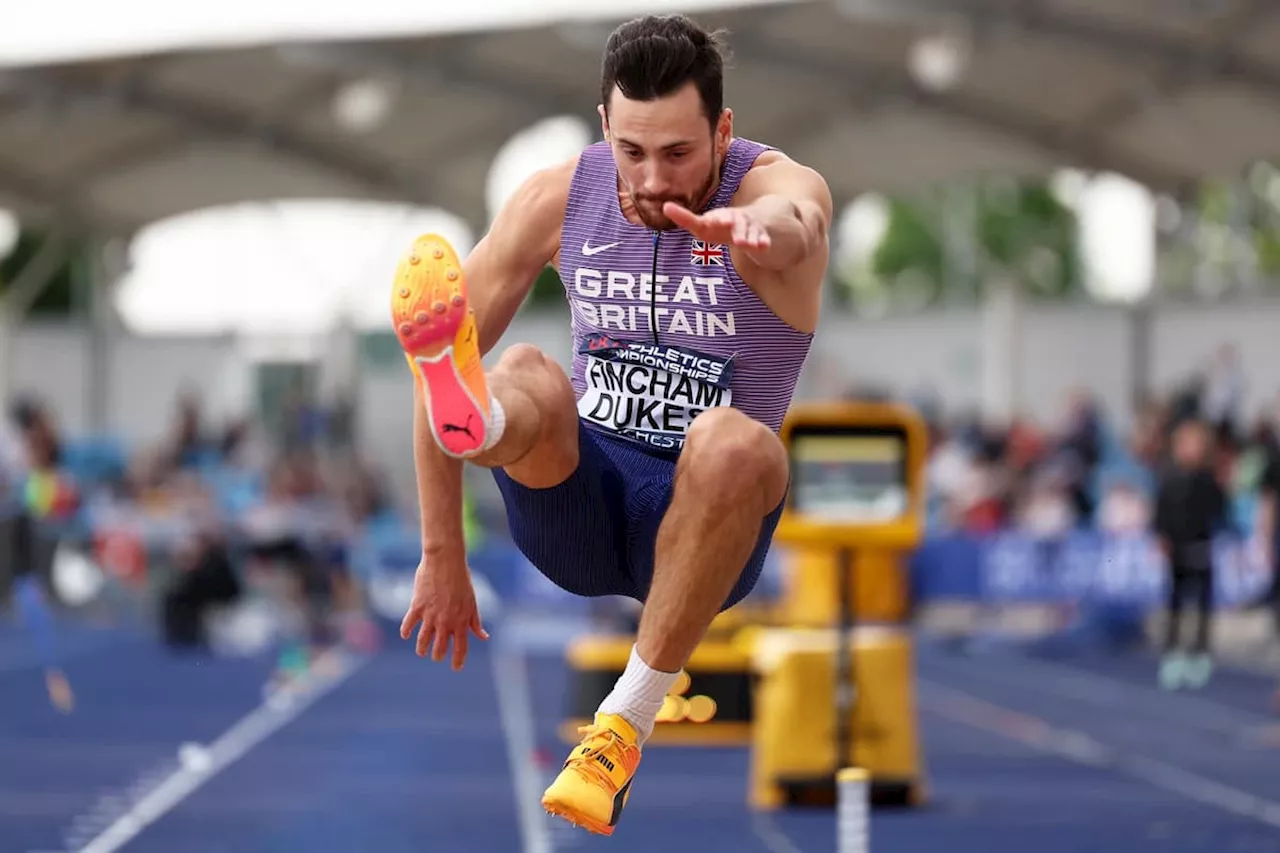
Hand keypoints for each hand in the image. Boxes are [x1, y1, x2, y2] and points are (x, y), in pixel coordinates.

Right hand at [399, 554, 488, 669]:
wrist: (445, 561)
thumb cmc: (461, 580)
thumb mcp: (472, 602)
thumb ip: (475, 622)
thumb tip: (483, 636)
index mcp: (461, 621)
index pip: (461, 648)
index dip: (458, 660)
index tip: (456, 668)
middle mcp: (445, 621)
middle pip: (439, 648)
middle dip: (438, 655)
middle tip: (437, 657)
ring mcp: (430, 615)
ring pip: (422, 640)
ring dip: (422, 649)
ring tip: (421, 652)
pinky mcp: (417, 606)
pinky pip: (408, 624)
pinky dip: (406, 632)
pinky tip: (406, 635)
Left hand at [662, 202, 771, 250]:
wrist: (750, 220)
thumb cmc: (719, 225)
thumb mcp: (702, 224)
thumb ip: (685, 218)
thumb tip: (665, 206)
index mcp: (720, 216)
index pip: (716, 216)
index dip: (716, 218)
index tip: (713, 220)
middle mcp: (735, 218)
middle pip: (736, 220)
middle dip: (734, 225)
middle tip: (731, 231)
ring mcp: (749, 226)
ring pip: (749, 230)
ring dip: (748, 236)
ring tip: (745, 243)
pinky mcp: (760, 235)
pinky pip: (762, 238)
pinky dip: (763, 241)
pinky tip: (764, 246)